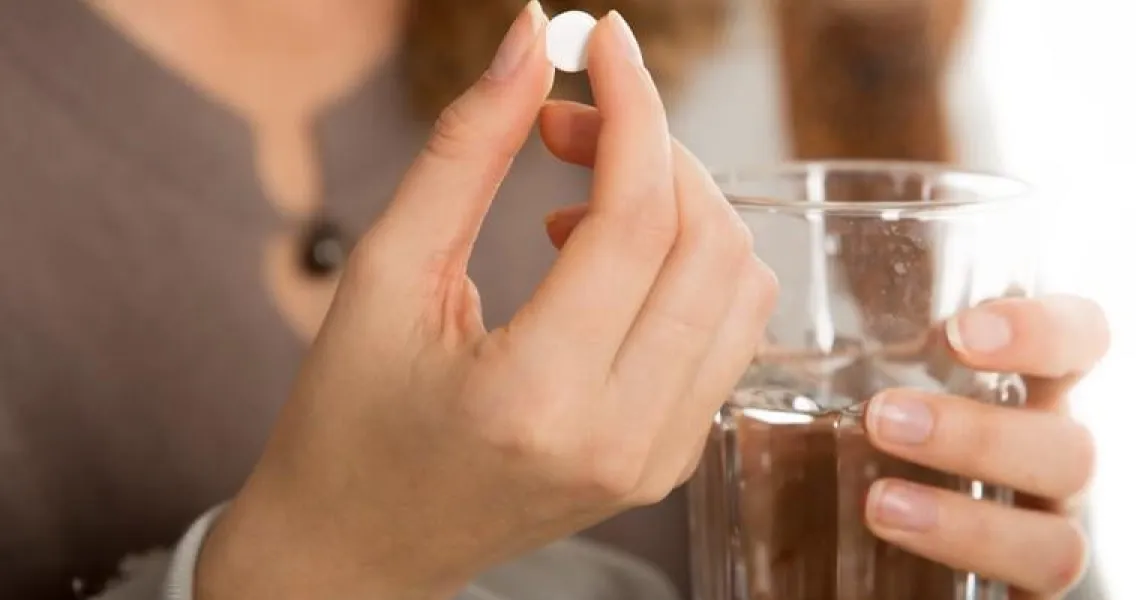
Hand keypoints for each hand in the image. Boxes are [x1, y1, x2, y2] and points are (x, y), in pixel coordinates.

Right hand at [196, 6, 776, 599]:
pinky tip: (601, 261)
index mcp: (534, 397)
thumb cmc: (348, 418)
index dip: (633, 109)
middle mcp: (618, 439)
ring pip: (737, 285)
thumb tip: (529, 39)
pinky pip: (724, 333)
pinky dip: (682, 267)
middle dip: (654, 147)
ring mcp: (656, 460)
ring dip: (676, 205)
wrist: (359, 547)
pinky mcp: (668, 463)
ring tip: (576, 197)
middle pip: (707, 244)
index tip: (604, 40)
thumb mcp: (385, 276)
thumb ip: (463, 151)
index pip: (636, 220)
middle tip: (568, 120)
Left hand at [862, 295, 1108, 598]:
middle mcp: (1049, 456)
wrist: (858, 540)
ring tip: (878, 504)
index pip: (1080, 340)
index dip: (1042, 331)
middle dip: (978, 436)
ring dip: (967, 522)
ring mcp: (1042, 530)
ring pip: (1056, 538)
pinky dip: (967, 573)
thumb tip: (748, 302)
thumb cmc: (862, 428)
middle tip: (881, 419)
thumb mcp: (853, 379)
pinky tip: (893, 548)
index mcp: (1026, 386)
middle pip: (1070, 447)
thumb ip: (833, 348)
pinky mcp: (1020, 593)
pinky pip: (1030, 594)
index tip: (960, 332)